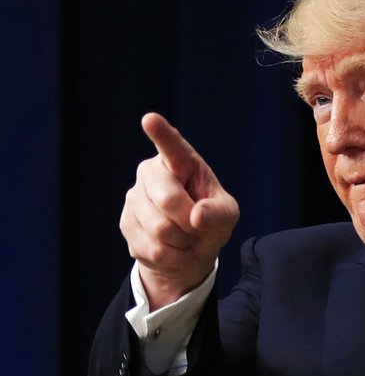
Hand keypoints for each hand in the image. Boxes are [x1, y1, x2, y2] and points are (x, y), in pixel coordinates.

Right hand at [120, 113, 239, 309]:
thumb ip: (219, 213)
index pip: (172, 146)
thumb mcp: (226, 216)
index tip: (150, 119)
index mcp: (182, 162)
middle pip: (168, 199)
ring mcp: (134, 197)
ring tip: (186, 237)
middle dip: (190, 221)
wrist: (188, 251)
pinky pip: (152, 248)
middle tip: (198, 225)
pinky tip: (174, 249)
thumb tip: (196, 216)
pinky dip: (172, 256)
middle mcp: (152, 172)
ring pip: (159, 228)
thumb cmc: (210, 221)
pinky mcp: (125, 223)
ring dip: (182, 242)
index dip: (161, 133)